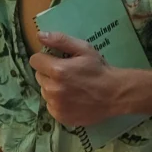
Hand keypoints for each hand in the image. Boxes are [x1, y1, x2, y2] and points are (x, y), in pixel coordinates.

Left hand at [31, 29, 150, 127]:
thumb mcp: (84, 49)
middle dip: (49, 73)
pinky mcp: (59, 116)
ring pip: (44, 91)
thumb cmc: (100, 70)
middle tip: (67, 74)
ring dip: (53, 88)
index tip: (56, 61)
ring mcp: (55, 104)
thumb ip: (60, 40)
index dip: (45, 59)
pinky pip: (50, 105)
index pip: (35, 61)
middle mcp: (53, 89)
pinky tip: (72, 98)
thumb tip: (40, 35)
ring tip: (71, 87)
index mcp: (57, 71)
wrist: (116, 94)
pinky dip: (58, 102)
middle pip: (39, 76)